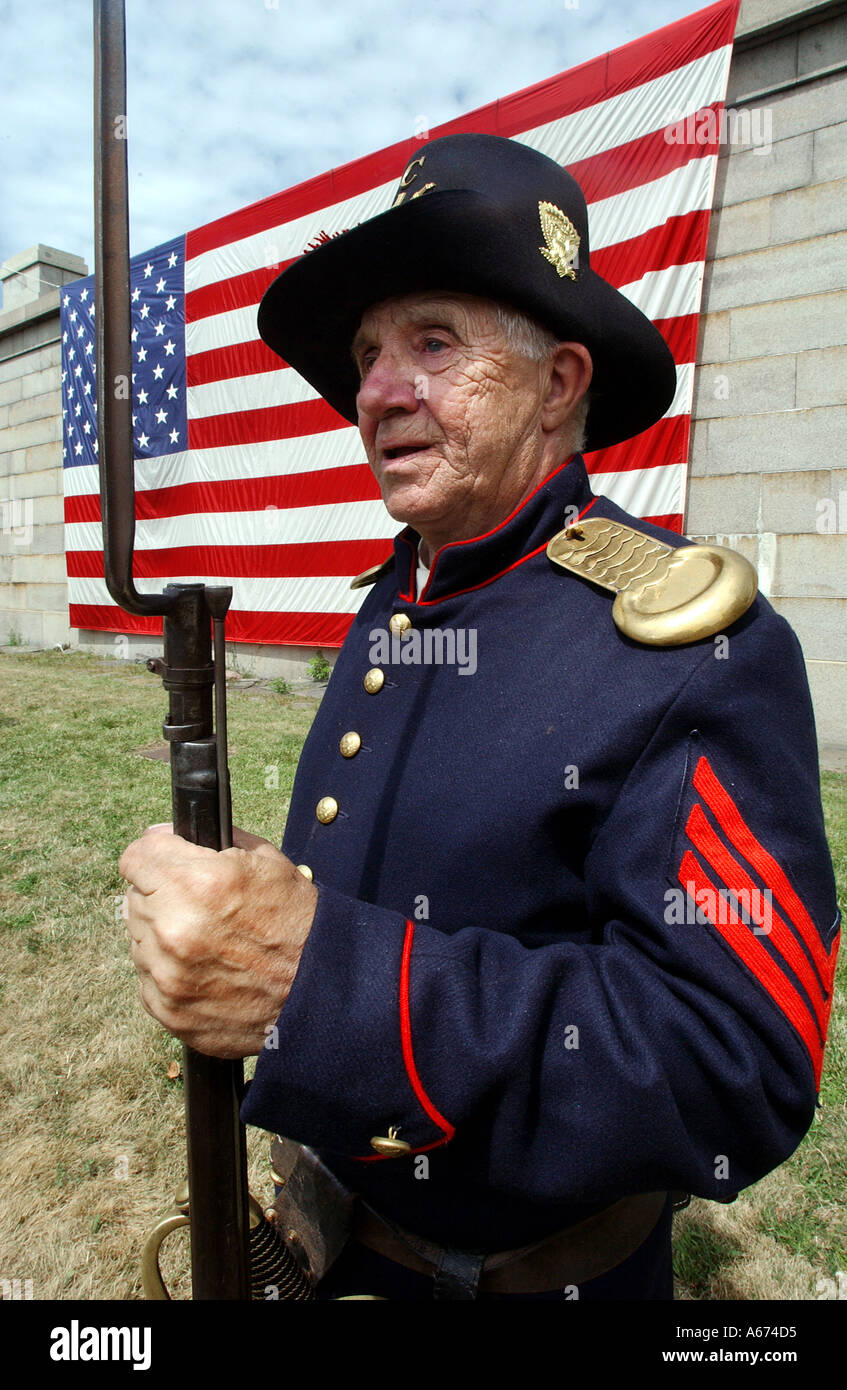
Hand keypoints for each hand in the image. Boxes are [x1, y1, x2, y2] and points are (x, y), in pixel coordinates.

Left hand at [119, 824, 317, 1057]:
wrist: (319, 992)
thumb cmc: (296, 922)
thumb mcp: (264, 861)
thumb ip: (205, 842)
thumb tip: (158, 836)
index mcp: (199, 884)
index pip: (135, 857)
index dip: (153, 856)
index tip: (165, 863)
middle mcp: (175, 929)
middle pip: (135, 897)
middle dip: (162, 896)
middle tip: (200, 907)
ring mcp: (167, 974)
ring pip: (138, 938)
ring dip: (162, 935)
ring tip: (207, 941)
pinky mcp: (166, 1009)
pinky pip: (147, 976)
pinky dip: (168, 971)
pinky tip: (204, 969)